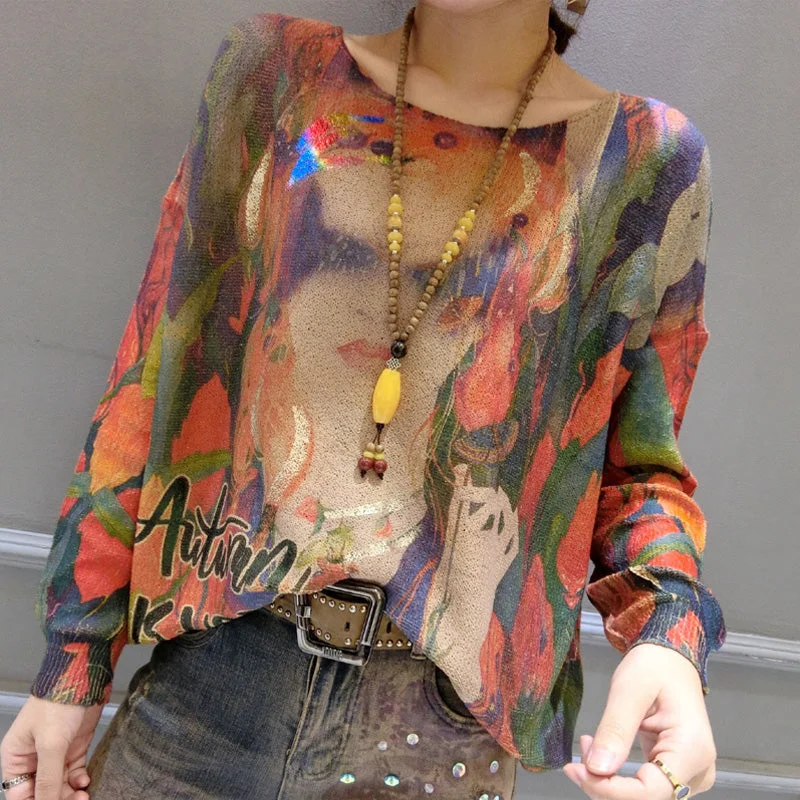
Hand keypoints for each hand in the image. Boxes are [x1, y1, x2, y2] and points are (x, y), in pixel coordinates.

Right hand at [0, 695, 102, 799]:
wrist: (85, 677)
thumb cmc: (58, 702)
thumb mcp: (50, 744)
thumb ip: (47, 779)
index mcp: (15, 758)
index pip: (19, 795)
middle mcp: (33, 758)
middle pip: (41, 792)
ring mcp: (55, 753)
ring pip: (59, 785)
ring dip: (70, 794)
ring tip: (83, 796)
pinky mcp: (74, 747)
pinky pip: (74, 773)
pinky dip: (79, 780)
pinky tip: (85, 782)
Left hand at [562, 643, 717, 797]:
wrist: (670, 659)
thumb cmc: (654, 666)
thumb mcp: (629, 690)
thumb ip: (615, 730)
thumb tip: (597, 770)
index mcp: (692, 750)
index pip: (651, 792)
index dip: (611, 790)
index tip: (578, 770)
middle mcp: (697, 771)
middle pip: (647, 799)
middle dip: (605, 785)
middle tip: (577, 757)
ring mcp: (689, 775)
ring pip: (643, 797)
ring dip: (609, 783)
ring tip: (588, 747)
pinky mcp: (674, 772)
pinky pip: (644, 788)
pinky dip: (617, 778)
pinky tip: (599, 754)